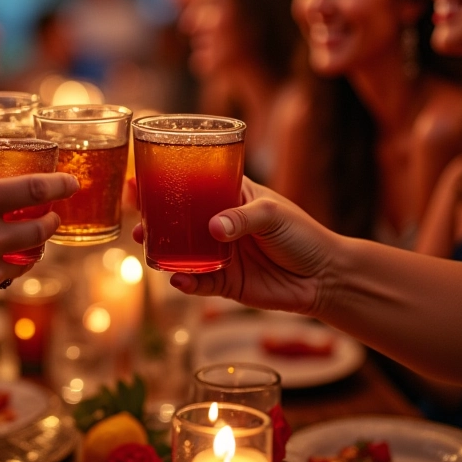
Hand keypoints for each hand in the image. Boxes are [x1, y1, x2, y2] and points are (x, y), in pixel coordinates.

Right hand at [0, 172, 78, 314]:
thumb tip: (13, 185)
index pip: (32, 187)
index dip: (59, 184)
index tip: (72, 183)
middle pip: (43, 223)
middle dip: (54, 218)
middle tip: (54, 213)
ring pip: (37, 247)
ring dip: (43, 239)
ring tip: (40, 231)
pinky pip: (22, 267)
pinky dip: (25, 259)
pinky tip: (21, 253)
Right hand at [139, 178, 337, 316]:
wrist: (325, 277)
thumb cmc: (303, 234)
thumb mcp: (274, 215)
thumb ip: (243, 218)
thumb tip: (213, 229)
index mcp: (229, 196)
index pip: (192, 183)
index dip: (165, 179)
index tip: (139, 179)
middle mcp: (218, 223)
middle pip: (178, 218)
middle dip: (153, 218)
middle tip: (136, 217)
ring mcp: (219, 253)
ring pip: (181, 251)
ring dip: (161, 250)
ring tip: (146, 247)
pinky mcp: (224, 283)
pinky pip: (198, 282)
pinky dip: (185, 282)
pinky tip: (178, 279)